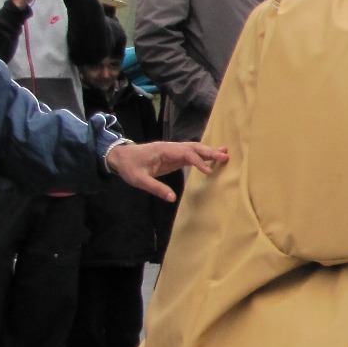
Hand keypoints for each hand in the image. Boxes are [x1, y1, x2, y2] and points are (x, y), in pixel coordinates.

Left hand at [106, 141, 227, 200]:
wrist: (121, 157)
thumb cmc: (129, 167)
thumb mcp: (139, 180)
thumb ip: (156, 188)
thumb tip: (172, 199)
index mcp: (164, 151)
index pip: (186, 154)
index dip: (199, 162)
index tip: (209, 172)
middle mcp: (171, 148)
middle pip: (194, 147)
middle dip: (210, 152)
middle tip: (226, 156)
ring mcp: (173, 150)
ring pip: (194, 148)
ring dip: (209, 151)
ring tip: (225, 153)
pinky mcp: (173, 155)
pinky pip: (190, 153)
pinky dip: (203, 154)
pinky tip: (212, 156)